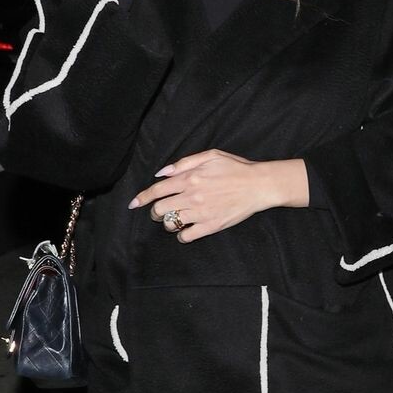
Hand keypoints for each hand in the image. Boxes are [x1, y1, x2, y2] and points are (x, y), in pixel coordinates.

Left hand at [130, 150, 309, 240]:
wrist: (258, 185)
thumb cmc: (236, 168)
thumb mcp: (210, 156)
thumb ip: (183, 163)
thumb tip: (162, 173)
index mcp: (190, 178)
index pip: (157, 190)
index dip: (142, 198)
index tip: (133, 204)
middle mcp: (192, 196)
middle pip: (160, 209)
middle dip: (155, 212)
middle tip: (159, 212)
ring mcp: (201, 213)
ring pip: (171, 223)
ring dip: (167, 223)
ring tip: (174, 220)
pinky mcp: (211, 226)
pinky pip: (187, 236)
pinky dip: (181, 235)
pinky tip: (185, 231)